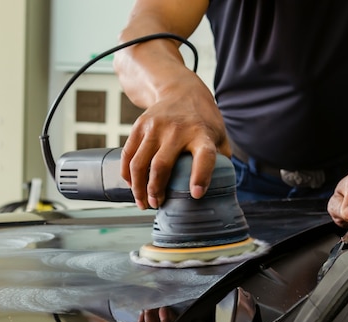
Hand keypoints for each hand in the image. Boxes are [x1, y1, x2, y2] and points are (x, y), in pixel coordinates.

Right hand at [120, 74, 230, 209]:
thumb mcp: (218, 135)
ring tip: (142, 202)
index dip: (200, 176)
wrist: (180, 89)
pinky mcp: (139, 126)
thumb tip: (220, 190)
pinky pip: (128, 155)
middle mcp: (177, 129)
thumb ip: (220, 160)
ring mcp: (155, 127)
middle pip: (161, 165)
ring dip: (138, 187)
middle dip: (156, 190)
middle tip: (157, 204)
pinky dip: (127, 174)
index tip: (195, 194)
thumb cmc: (202, 120)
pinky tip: (131, 186)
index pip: (205, 156)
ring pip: (139, 163)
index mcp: (202, 134)